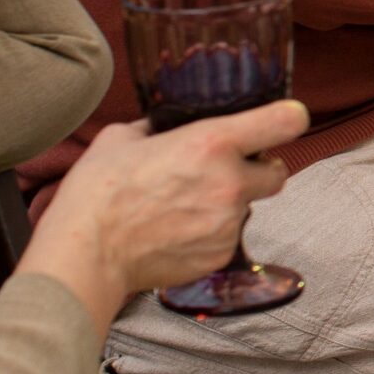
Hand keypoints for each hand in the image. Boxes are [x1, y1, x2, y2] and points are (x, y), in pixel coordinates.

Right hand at [26, 99, 307, 308]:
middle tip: (226, 172)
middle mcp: (230, 183)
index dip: (289, 118)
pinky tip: (176, 231)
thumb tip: (166, 126)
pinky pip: (228, 236)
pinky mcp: (220, 255)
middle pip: (277, 171)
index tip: (284, 120)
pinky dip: (211, 233)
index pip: (285, 121)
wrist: (84, 255)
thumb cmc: (96, 193)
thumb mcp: (121, 138)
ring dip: (228, 204)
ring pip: (249, 207)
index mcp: (212, 143)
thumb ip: (157, 127)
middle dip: (258, 170)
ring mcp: (228, 222)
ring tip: (183, 206)